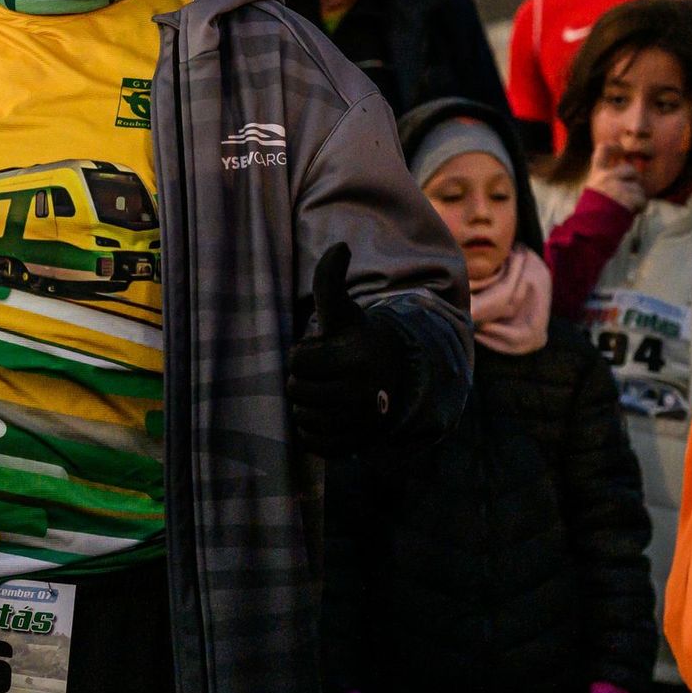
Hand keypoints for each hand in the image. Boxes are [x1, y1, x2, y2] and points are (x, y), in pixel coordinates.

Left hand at [287, 245, 421, 456]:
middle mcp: (364, 394)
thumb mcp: (344, 313)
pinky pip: (312, 443)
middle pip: (297, 391)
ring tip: (328, 393)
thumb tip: (340, 246)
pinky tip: (330, 415)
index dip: (304, 354)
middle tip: (326, 374)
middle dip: (304, 380)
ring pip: (302, 418)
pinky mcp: (357, 446)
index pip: (299, 361)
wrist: (394, 382)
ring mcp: (362, 424)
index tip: (324, 351)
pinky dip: (313, 431)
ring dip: (307, 406)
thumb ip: (330, 281)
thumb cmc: (357, 342)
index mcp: (358, 358)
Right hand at [584, 139, 647, 212]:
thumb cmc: (591, 214)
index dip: (613, 147)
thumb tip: (625, 175)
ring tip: (626, 208)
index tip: (620, 148)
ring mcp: (618, 187)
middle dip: (633, 181)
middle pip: (630, 170)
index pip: (602, 151)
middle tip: (628, 195)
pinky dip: (639, 208)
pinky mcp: (628, 198)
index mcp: (596, 175)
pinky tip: (630, 213)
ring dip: (636, 198)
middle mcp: (607, 177)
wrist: (589, 230)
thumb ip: (605, 182)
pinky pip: (642, 200)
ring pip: (638, 187)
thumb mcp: (593, 192)